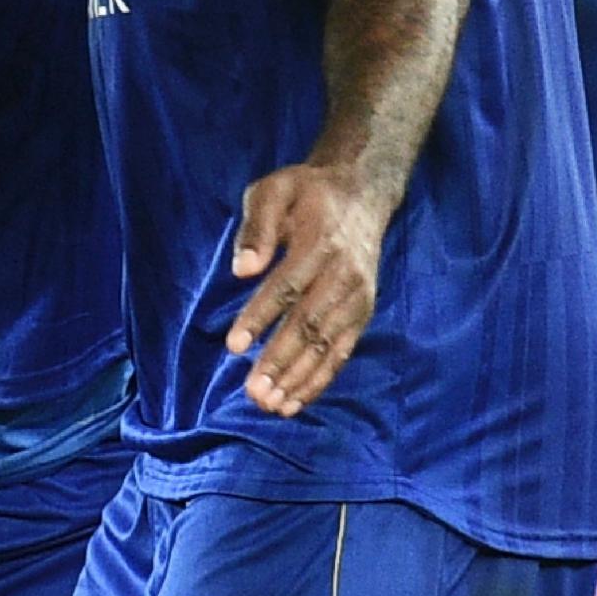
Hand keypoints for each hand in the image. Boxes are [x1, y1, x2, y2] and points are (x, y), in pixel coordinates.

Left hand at [224, 163, 389, 416]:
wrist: (361, 192)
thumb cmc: (306, 192)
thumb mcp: (274, 190)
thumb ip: (256, 227)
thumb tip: (241, 270)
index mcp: (319, 243)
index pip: (287, 287)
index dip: (260, 317)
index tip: (233, 347)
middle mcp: (344, 275)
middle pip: (309, 324)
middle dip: (280, 361)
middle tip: (252, 392)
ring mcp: (357, 297)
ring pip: (327, 344)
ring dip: (299, 378)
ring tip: (270, 404)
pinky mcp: (363, 312)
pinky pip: (342, 351)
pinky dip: (320, 379)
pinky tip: (295, 401)